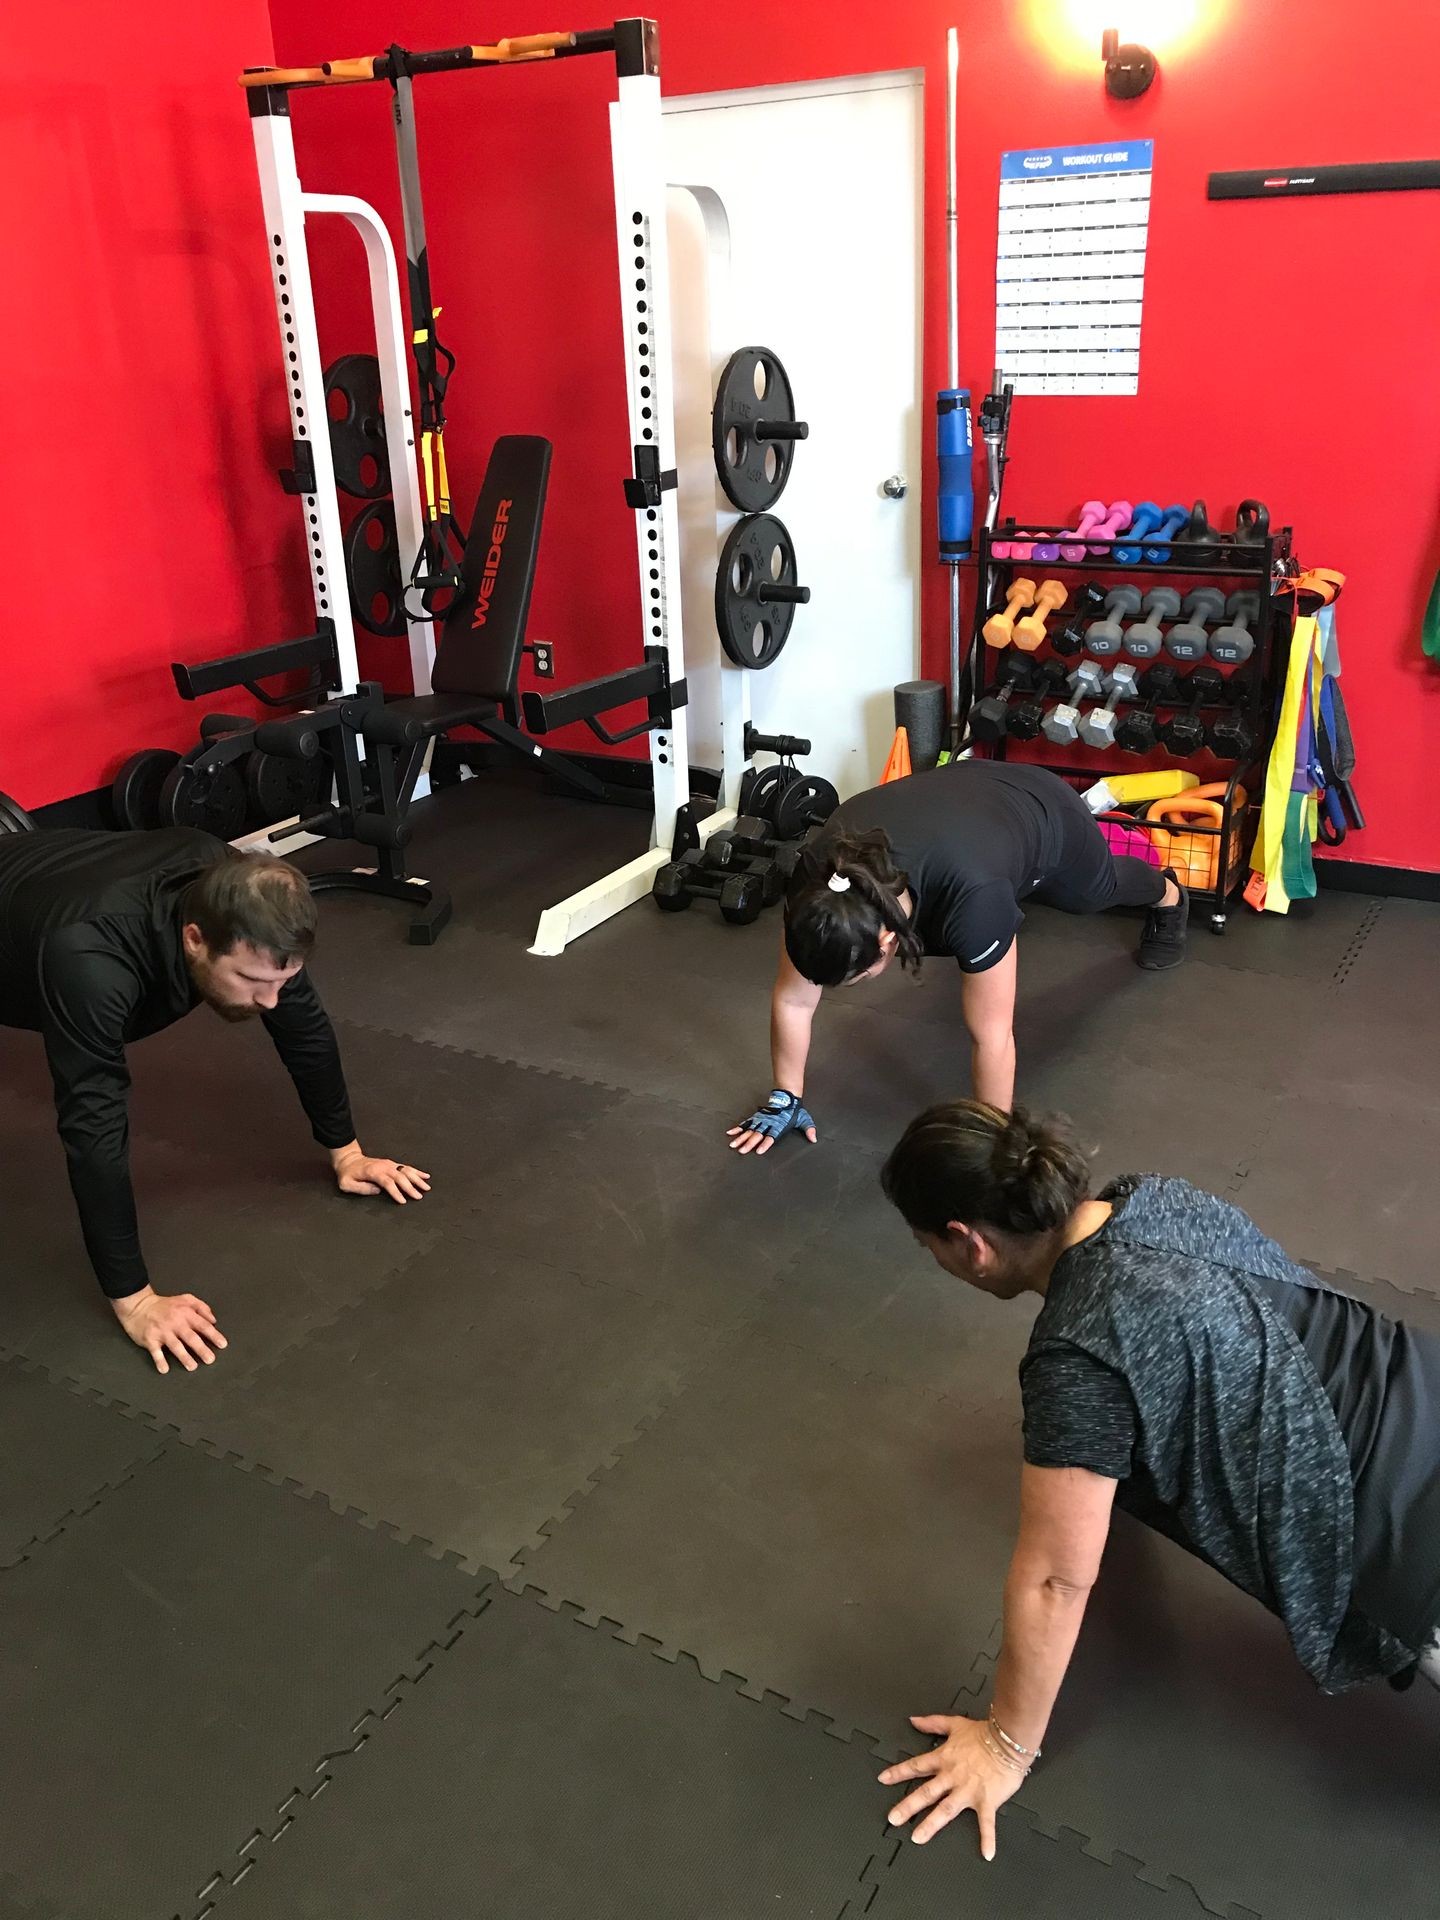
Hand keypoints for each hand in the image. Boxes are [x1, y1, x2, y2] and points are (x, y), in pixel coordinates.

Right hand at [111, 1286, 226, 1375]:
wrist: (139, 1306)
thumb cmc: (165, 1305)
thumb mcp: (185, 1299)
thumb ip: (201, 1307)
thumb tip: (213, 1320)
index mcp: (186, 1313)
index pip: (202, 1325)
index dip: (213, 1335)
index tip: (222, 1344)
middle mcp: (175, 1323)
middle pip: (191, 1337)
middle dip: (201, 1349)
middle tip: (210, 1359)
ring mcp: (162, 1332)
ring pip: (175, 1346)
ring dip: (184, 1357)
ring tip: (193, 1366)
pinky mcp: (150, 1339)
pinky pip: (155, 1351)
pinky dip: (160, 1360)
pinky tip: (164, 1369)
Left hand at [332, 1145, 430, 1203]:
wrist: (349, 1160)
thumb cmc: (347, 1174)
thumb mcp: (347, 1184)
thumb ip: (362, 1188)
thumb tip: (377, 1191)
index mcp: (373, 1172)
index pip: (388, 1182)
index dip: (396, 1192)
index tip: (403, 1201)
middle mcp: (383, 1166)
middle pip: (400, 1177)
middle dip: (411, 1187)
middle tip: (419, 1196)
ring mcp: (389, 1164)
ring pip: (406, 1171)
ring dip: (417, 1179)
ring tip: (426, 1187)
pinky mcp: (391, 1164)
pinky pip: (406, 1167)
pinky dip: (416, 1172)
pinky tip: (425, 1176)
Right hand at [727, 1089, 816, 1156]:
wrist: (786, 1097)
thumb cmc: (794, 1111)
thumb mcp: (804, 1119)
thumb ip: (808, 1129)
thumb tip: (814, 1139)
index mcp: (779, 1126)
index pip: (771, 1136)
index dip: (765, 1143)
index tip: (759, 1150)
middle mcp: (768, 1124)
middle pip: (757, 1135)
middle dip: (749, 1143)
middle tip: (741, 1151)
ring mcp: (761, 1121)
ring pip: (749, 1130)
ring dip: (741, 1138)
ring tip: (733, 1145)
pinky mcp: (757, 1117)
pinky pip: (746, 1123)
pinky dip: (738, 1128)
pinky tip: (730, 1133)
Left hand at [878, 1714, 1026, 1857]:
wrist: (1008, 1739)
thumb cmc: (984, 1733)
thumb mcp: (955, 1724)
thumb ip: (933, 1723)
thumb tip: (913, 1720)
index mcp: (944, 1759)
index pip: (917, 1766)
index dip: (899, 1772)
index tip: (883, 1780)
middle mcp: (952, 1777)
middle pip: (926, 1793)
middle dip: (907, 1806)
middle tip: (892, 1819)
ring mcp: (968, 1791)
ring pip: (945, 1810)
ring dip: (931, 1824)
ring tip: (917, 1838)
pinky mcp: (987, 1801)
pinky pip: (987, 1822)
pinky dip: (988, 1838)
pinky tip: (987, 1853)